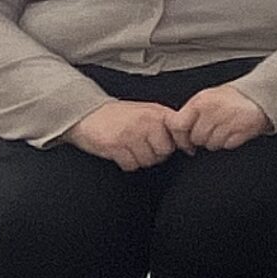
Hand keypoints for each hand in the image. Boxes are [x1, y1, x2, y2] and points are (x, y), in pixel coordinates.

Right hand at [65, 100, 179, 171]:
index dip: (183, 143)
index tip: (183, 149)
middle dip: (156, 153)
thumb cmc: (119, 115)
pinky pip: (131, 165)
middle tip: (143, 146)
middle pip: (165, 152)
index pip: (182, 131)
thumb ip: (167, 125)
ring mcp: (131, 133)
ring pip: (148, 161)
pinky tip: (121, 152)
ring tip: (130, 147)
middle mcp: (147, 122)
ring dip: (140, 159)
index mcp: (158, 112)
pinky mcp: (116, 145)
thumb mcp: (147, 112)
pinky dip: (127, 163)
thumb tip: (190, 146)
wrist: (86, 113)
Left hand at [168, 84, 270, 152]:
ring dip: (217, 141)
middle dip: (202, 138)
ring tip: (225, 129)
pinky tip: (234, 132)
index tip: (185, 142)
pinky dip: (230, 142)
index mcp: (200, 102)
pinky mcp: (243, 130)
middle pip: (196, 138)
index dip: (180, 138)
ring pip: (212, 144)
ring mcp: (228, 120)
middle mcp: (212, 111)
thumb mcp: (206, 99)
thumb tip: (177, 132)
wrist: (260, 95)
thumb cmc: (230, 99)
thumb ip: (190, 113)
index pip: (178, 125)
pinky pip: (228, 145)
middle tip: (212, 130)